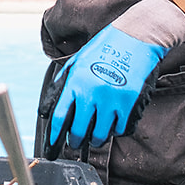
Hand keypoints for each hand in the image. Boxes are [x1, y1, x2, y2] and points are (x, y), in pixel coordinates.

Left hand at [44, 24, 167, 150]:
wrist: (135, 38)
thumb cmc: (105, 48)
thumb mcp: (78, 60)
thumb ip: (64, 81)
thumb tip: (49, 106)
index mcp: (75, 82)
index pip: (59, 116)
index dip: (54, 135)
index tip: (53, 145)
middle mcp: (92, 92)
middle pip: (78, 131)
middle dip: (74, 141)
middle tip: (75, 143)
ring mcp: (111, 99)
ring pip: (99, 135)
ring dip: (95, 139)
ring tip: (94, 136)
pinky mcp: (129, 103)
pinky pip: (120, 129)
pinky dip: (115, 130)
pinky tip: (113, 123)